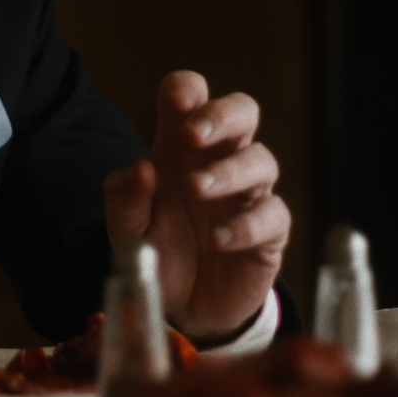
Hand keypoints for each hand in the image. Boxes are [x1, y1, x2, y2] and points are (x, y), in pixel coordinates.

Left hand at [103, 70, 288, 339]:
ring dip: (228, 171)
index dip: (186, 90)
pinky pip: (273, 215)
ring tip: (196, 188)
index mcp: (180, 145)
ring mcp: (248, 194)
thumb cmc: (157, 249)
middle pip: (243, 111)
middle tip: (193, 134)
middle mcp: (218, 160)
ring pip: (262, 160)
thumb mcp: (126, 228)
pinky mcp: (269, 232)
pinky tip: (218, 239)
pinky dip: (247, 224)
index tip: (175, 102)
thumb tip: (141, 168)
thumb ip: (124, 197)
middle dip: (221, 115)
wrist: (182, 306)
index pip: (192, 95)